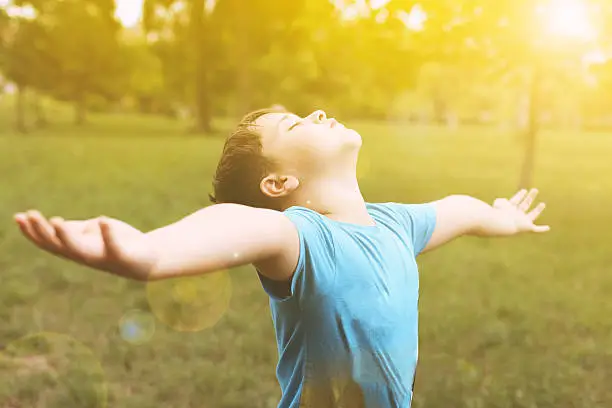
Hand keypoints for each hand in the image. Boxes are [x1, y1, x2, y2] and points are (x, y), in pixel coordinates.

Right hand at [14, 210, 155, 277]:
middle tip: (30, 215)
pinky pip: (113, 246)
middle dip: (43, 232)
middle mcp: (84, 256)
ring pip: (79, 249)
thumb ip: (74, 230)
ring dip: (67, 235)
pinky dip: (107, 233)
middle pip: (58, 246)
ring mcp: (101, 257)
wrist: (148, 260)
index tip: (18, 217)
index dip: (32, 232)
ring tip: (57, 219)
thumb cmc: (117, 244)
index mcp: (75, 249)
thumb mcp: (91, 236)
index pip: (48, 242)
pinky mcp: (121, 256)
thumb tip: (50, 222)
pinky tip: (102, 219)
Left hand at [493, 188, 549, 233]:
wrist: (503, 224)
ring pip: (533, 214)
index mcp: (510, 210)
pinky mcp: (528, 227)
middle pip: (525, 205)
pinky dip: (542, 229)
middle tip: (535, 189)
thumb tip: (504, 201)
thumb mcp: (498, 205)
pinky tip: (548, 228)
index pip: (516, 201)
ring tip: (543, 204)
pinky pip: (536, 229)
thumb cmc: (498, 215)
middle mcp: (517, 216)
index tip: (524, 190)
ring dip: (538, 209)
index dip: (520, 195)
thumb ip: (500, 202)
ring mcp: (523, 221)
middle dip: (529, 197)